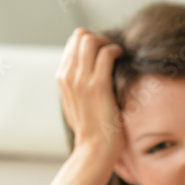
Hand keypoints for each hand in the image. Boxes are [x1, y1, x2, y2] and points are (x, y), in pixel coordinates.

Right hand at [56, 28, 124, 160]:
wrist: (95, 149)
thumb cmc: (91, 128)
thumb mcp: (75, 103)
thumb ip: (76, 85)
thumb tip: (83, 72)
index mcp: (62, 78)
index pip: (73, 43)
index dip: (91, 41)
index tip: (105, 50)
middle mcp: (68, 76)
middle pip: (80, 36)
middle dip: (100, 37)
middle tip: (114, 49)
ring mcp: (81, 81)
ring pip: (91, 40)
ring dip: (108, 42)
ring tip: (118, 54)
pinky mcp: (97, 86)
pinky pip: (106, 53)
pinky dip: (116, 50)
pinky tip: (122, 58)